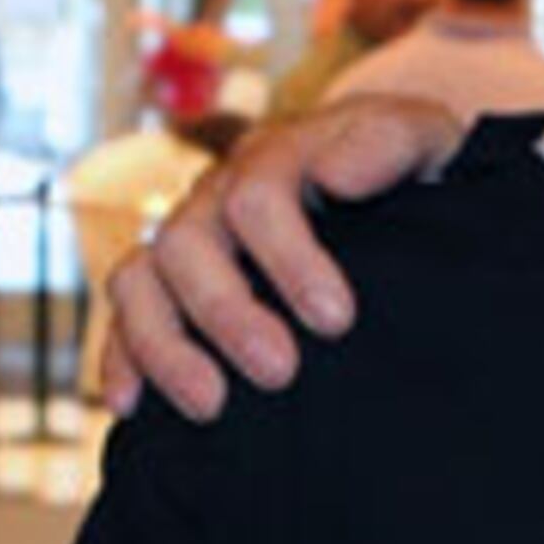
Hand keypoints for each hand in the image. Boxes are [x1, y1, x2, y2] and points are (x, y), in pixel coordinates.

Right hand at [98, 95, 458, 419]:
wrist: (385, 178)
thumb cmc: (406, 166)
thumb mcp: (421, 138)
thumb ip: (388, 145)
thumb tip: (336, 177)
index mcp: (274, 157)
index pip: (257, 198)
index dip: (289, 258)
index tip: (336, 319)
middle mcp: (216, 195)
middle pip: (187, 244)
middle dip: (227, 312)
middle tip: (279, 372)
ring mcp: (187, 238)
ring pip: (142, 281)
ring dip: (166, 346)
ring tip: (211, 405)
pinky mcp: (170, 285)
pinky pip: (128, 316)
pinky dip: (122, 357)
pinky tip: (131, 406)